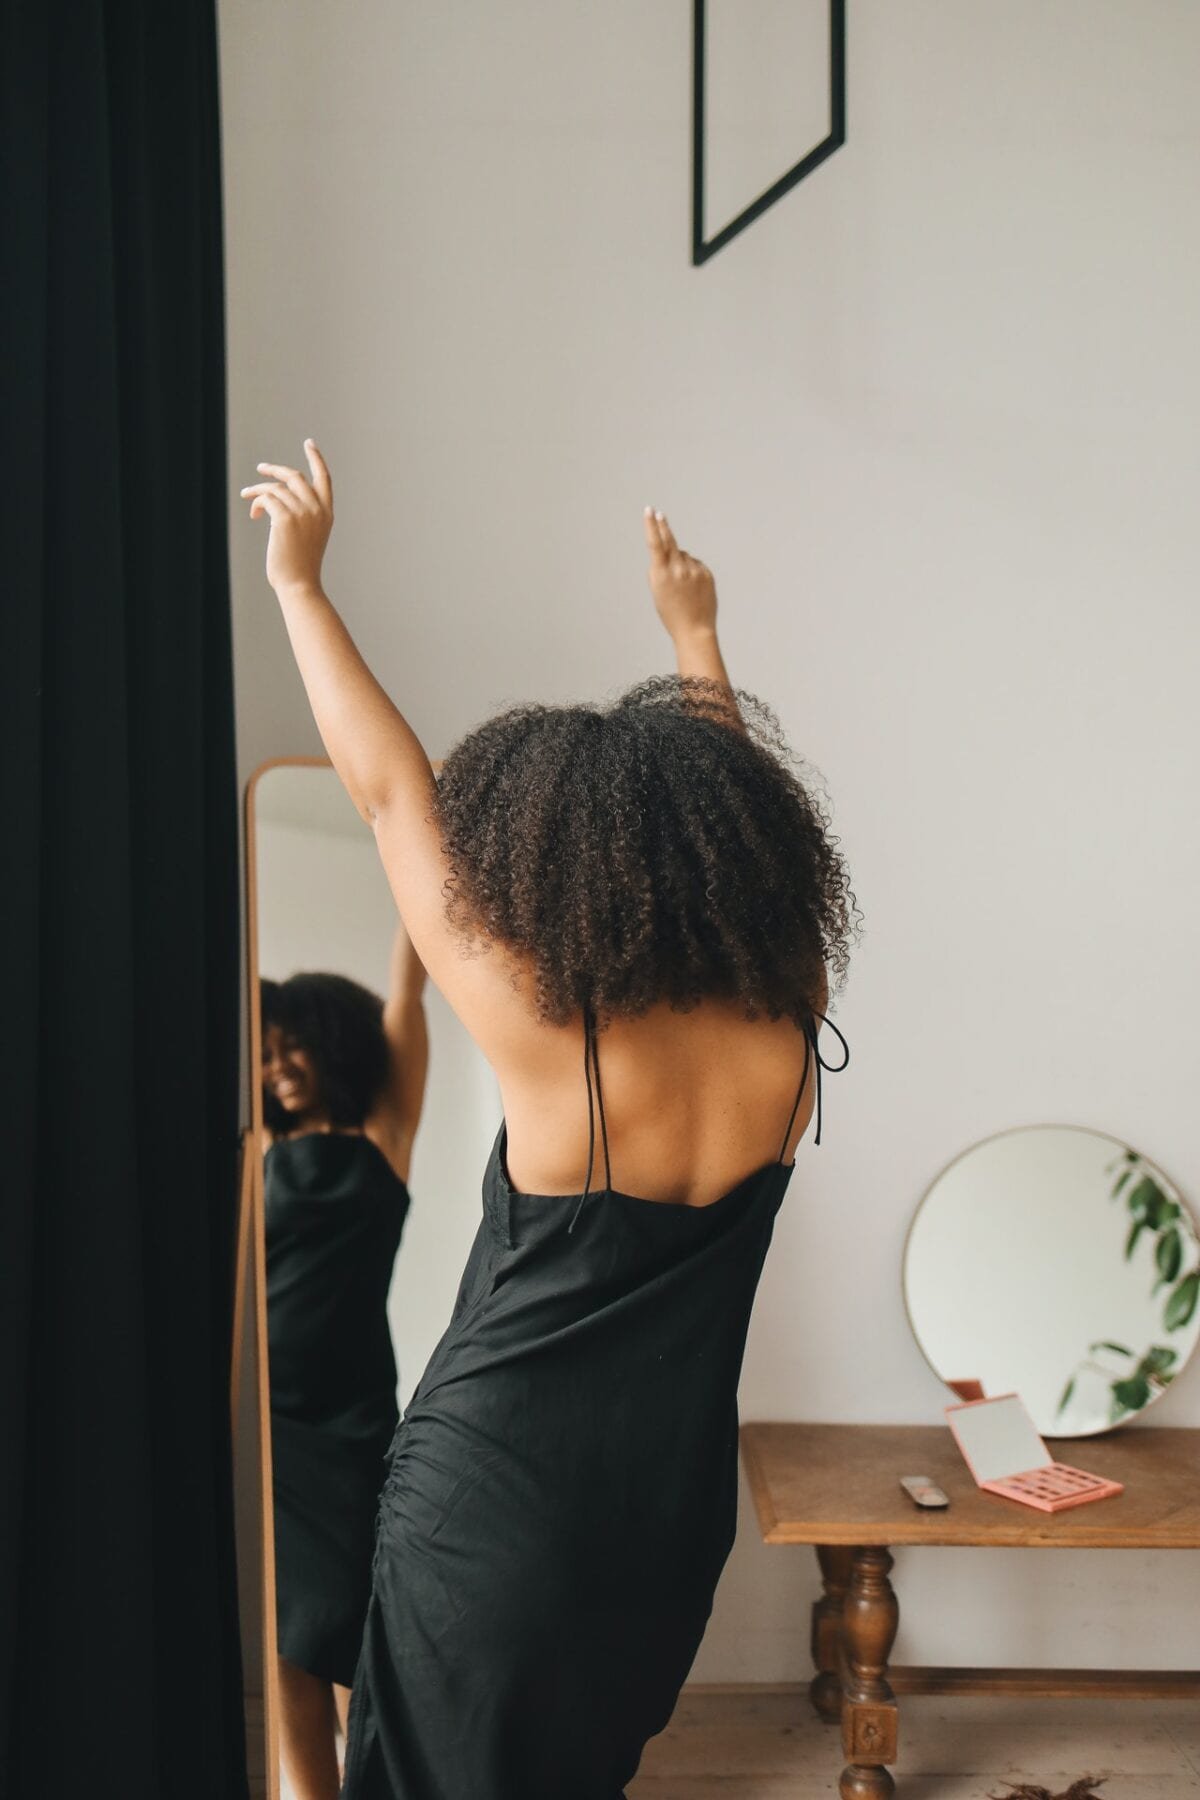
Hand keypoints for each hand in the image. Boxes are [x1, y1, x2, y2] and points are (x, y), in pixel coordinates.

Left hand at [241, 440, 333, 596]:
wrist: (299, 584)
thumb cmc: (300, 566)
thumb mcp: (307, 536)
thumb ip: (301, 515)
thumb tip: (274, 497)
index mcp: (327, 513)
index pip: (324, 478)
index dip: (316, 458)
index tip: (309, 444)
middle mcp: (317, 509)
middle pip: (294, 476)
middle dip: (275, 469)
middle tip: (260, 468)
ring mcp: (302, 513)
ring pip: (275, 487)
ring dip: (258, 490)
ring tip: (247, 497)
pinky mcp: (284, 518)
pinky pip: (267, 498)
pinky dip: (257, 502)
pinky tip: (254, 513)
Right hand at [644, 508, 716, 642]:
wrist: (694, 629)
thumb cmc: (671, 612)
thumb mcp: (657, 591)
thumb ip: (659, 569)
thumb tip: (668, 551)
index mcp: (661, 575)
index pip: (655, 544)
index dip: (651, 526)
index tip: (650, 511)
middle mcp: (678, 570)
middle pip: (670, 541)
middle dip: (663, 527)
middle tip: (659, 514)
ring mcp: (694, 571)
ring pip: (684, 555)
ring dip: (680, 563)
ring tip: (681, 585)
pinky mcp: (706, 573)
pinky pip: (696, 564)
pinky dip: (692, 571)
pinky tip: (692, 587)